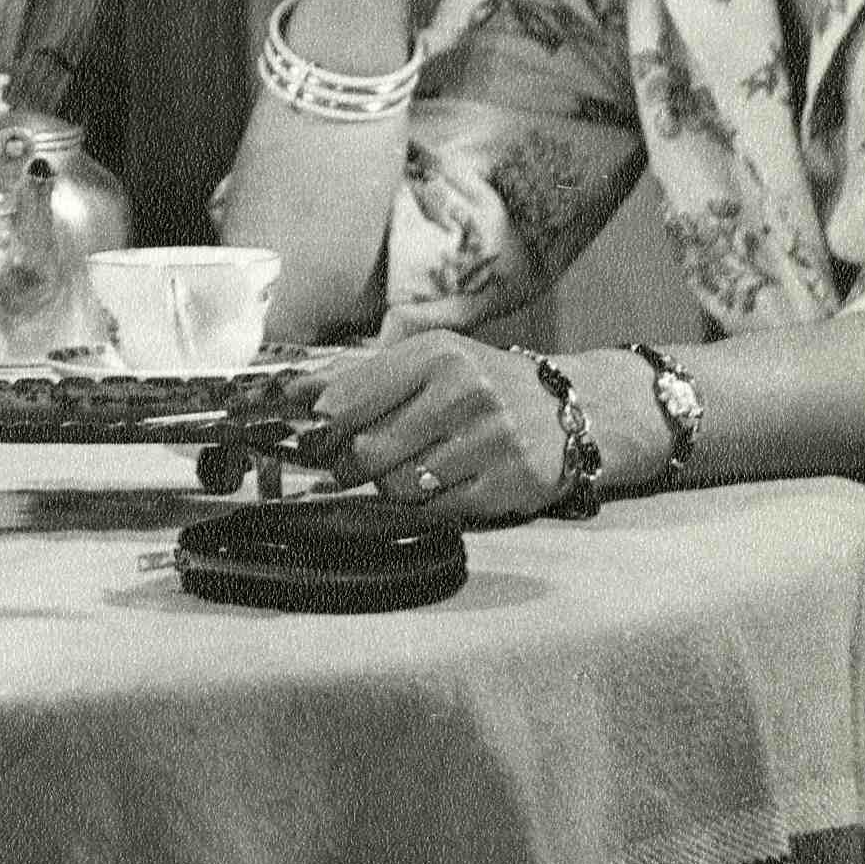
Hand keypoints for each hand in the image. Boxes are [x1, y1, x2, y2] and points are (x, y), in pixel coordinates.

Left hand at [304, 329, 573, 519]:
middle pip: (367, 449)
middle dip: (348, 463)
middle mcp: (466, 392)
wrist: (572, 410)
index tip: (314, 434)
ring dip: (390, 484)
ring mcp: (490, 440)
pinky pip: (435, 509)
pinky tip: (440, 482)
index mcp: (438, 353)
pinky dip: (426, 503)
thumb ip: (362, 373)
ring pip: (398, 485)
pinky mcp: (507, 484)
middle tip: (349, 462)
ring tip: (406, 467)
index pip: (349, 398)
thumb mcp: (429, 358)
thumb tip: (292, 392)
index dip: (321, 425)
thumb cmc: (481, 383)